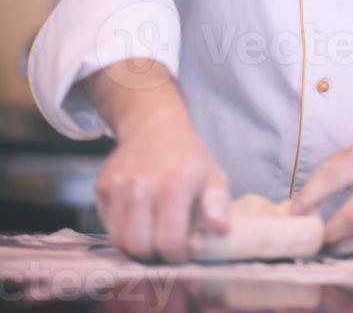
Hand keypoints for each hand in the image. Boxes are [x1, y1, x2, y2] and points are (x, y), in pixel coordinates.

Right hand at [94, 105, 230, 262]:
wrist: (153, 126)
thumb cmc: (186, 157)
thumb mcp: (212, 175)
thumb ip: (218, 205)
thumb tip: (221, 231)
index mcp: (173, 185)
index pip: (168, 242)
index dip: (176, 255)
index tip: (181, 250)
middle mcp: (142, 185)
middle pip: (139, 246)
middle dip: (153, 254)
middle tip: (163, 244)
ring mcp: (118, 185)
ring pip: (119, 240)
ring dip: (135, 243)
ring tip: (150, 231)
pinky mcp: (101, 186)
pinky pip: (106, 223)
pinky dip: (120, 227)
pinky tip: (135, 215)